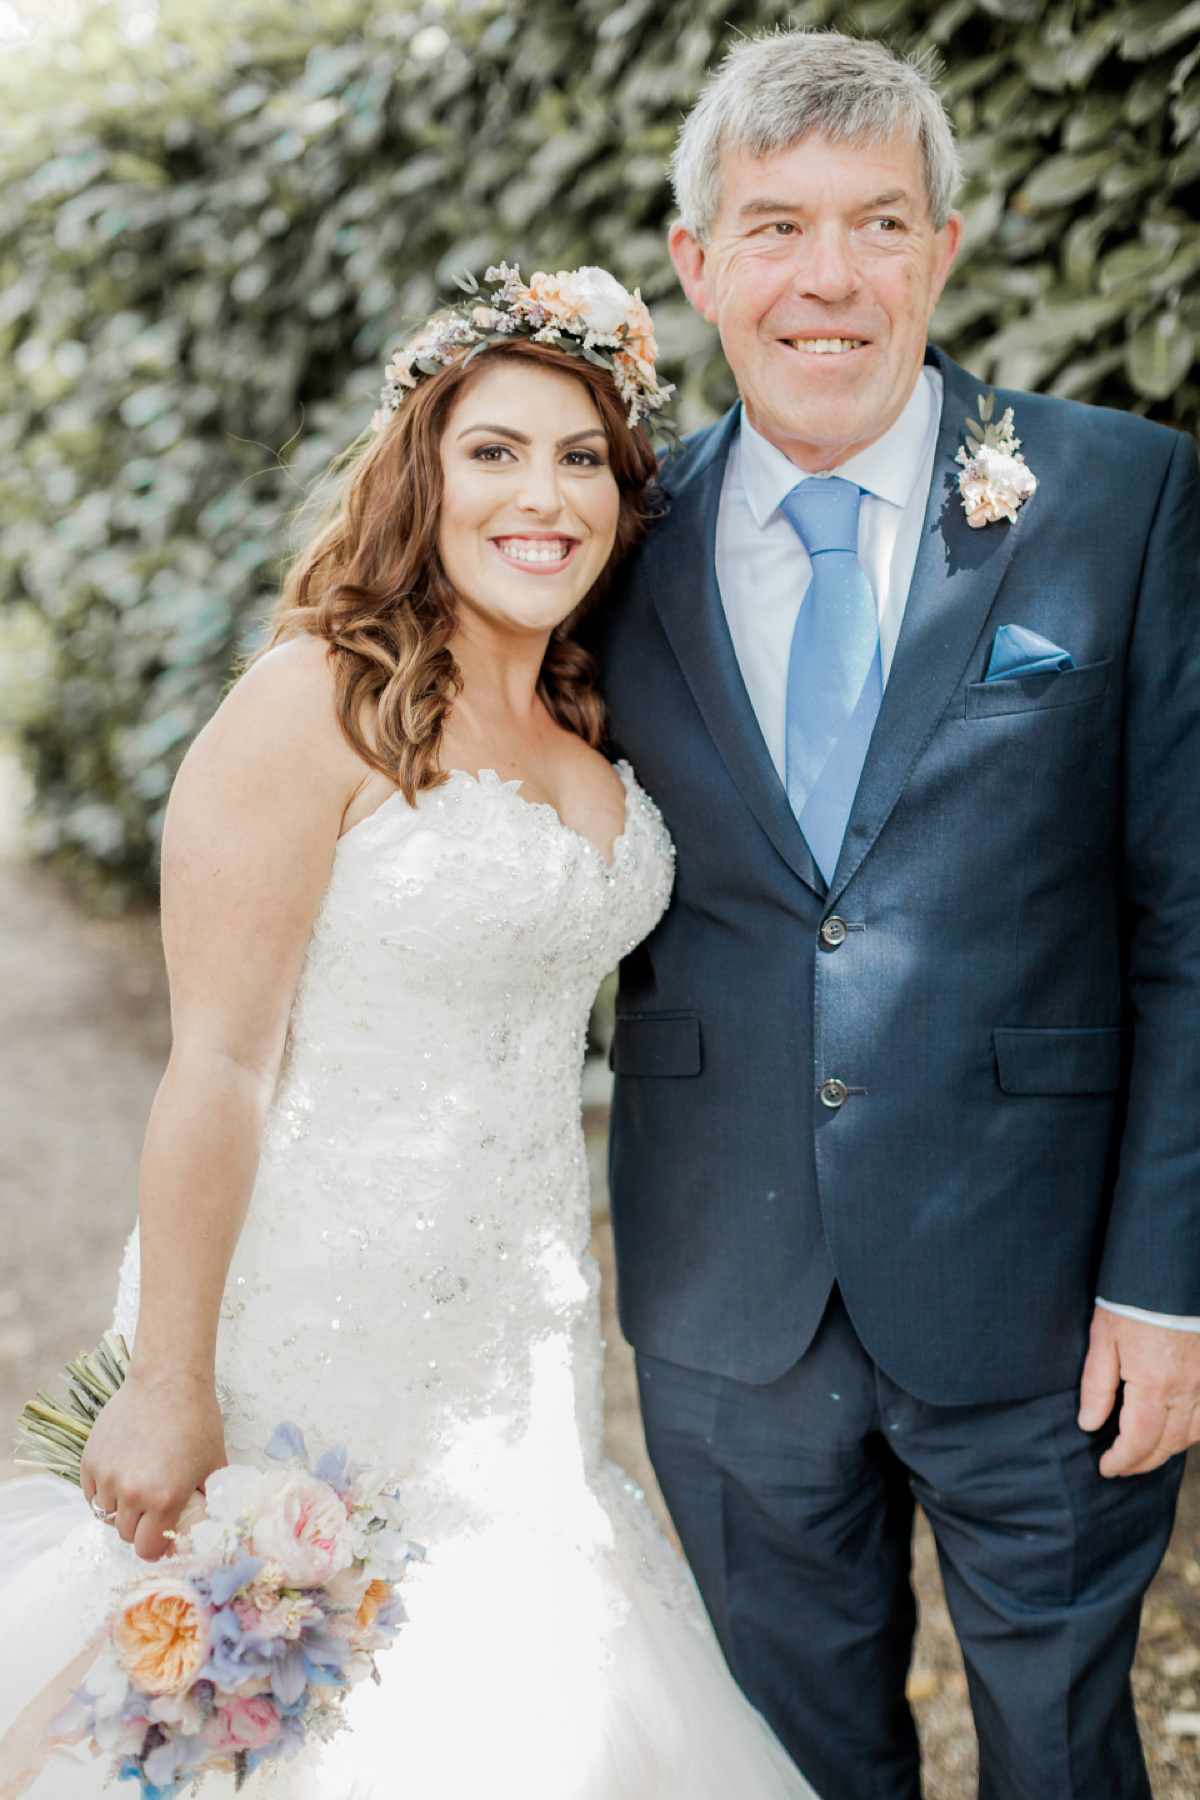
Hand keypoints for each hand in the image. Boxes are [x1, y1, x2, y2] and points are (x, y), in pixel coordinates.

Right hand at [80, 1367, 225, 1559]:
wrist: (167, 1380)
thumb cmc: (196, 1419)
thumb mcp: (214, 1463)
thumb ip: (212, 1497)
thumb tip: (214, 1520)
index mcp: (164, 1499)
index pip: (147, 1549)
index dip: (155, 1548)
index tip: (160, 1540)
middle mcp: (132, 1493)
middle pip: (126, 1534)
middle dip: (139, 1529)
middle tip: (152, 1512)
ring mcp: (107, 1476)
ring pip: (106, 1514)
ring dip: (121, 1509)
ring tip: (137, 1489)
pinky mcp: (91, 1460)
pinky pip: (92, 1492)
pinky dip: (104, 1491)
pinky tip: (122, 1475)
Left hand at [1078, 1306, 1199, 1476]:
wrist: (1168, 1275)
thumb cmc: (1132, 1302)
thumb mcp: (1103, 1339)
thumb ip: (1096, 1386)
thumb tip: (1089, 1424)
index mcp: (1153, 1384)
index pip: (1138, 1440)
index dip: (1122, 1460)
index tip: (1106, 1468)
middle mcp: (1185, 1390)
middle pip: (1167, 1444)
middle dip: (1142, 1462)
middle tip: (1120, 1467)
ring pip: (1192, 1435)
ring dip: (1167, 1450)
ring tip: (1144, 1454)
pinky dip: (1191, 1431)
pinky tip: (1175, 1431)